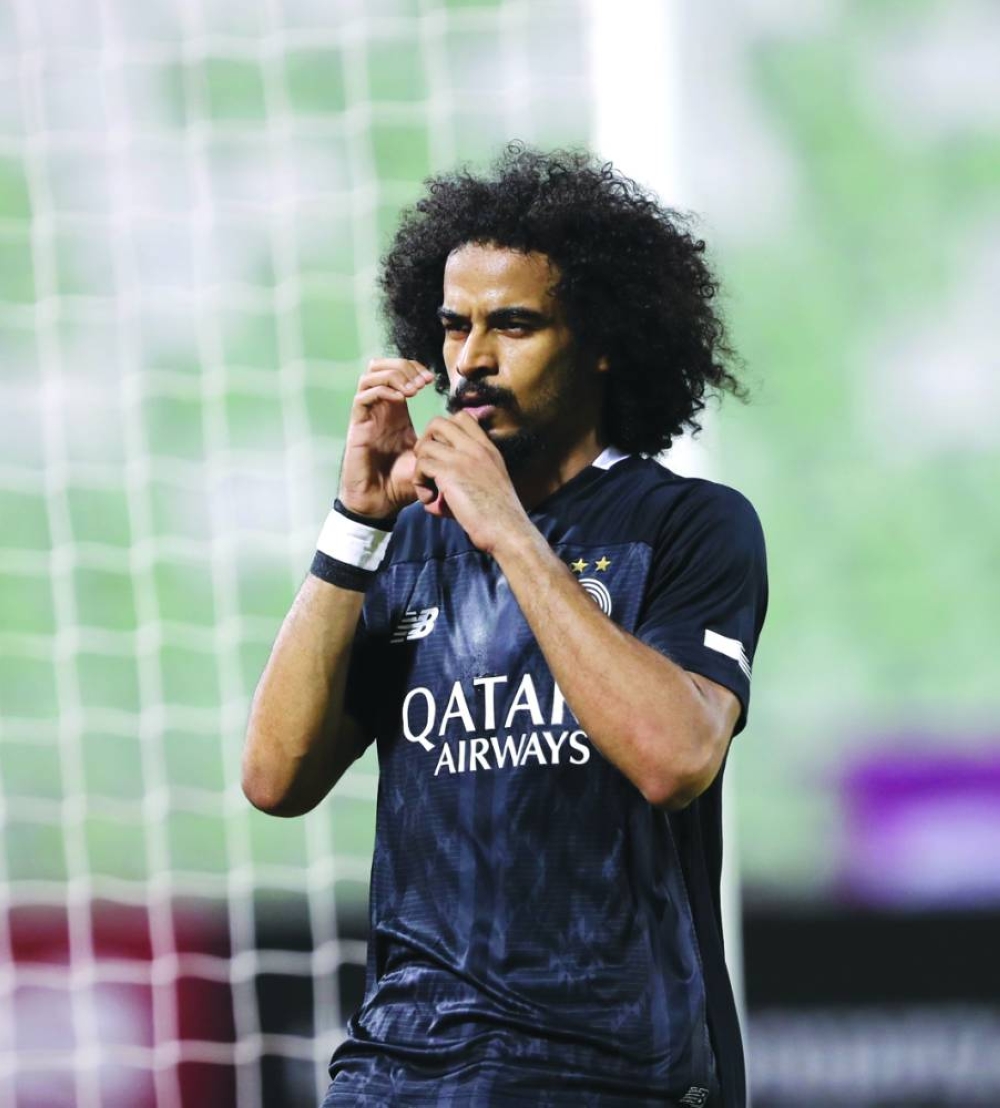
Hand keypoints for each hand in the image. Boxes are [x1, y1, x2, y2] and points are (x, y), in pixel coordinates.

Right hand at [338, 359, 436, 517]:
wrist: (381, 504)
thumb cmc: (402, 483)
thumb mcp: (430, 456)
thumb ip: (445, 438)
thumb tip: (473, 421)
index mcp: (395, 412)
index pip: (398, 372)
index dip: (414, 367)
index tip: (432, 380)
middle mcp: (379, 409)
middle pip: (381, 365)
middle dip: (404, 366)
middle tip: (422, 381)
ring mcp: (367, 416)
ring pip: (371, 374)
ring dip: (394, 375)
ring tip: (412, 390)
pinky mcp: (357, 426)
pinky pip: (363, 396)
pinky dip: (383, 390)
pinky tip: (400, 400)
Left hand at [412, 413, 531, 554]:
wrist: (507, 530)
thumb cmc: (499, 516)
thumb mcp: (490, 484)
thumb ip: (468, 475)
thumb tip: (437, 490)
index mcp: (488, 449)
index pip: (462, 417)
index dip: (444, 432)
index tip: (443, 456)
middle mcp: (476, 448)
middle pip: (438, 422)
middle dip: (426, 442)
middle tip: (428, 467)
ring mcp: (463, 458)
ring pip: (425, 445)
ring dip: (420, 468)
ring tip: (429, 489)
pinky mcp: (450, 473)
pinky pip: (421, 465)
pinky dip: (419, 483)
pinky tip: (430, 500)